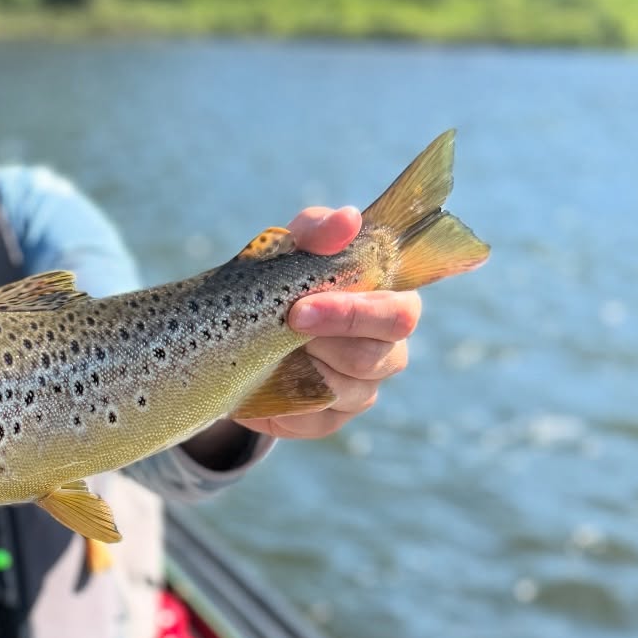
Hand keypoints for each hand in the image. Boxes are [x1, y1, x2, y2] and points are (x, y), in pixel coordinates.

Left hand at [252, 206, 420, 441]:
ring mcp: (363, 388)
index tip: (307, 301)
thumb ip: (316, 232)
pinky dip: (288, 395)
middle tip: (291, 319)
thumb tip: (348, 219)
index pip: (403, 311)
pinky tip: (269, 377)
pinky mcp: (330, 418)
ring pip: (350, 384)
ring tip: (275, 344)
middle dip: (337, 330)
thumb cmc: (278, 284)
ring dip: (307, 362)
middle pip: (382, 351)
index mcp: (387, 302)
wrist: (234, 341)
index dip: (361, 310)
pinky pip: (316, 414)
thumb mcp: (287, 250)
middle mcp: (386, 348)